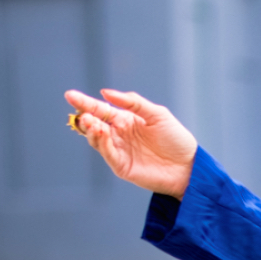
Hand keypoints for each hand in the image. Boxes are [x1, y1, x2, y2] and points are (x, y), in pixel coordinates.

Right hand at [63, 88, 196, 197]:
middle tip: (82, 112)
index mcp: (125, 120)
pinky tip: (101, 133)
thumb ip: (133, 103)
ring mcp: (119, 151)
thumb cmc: (176, 139)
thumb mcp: (157, 114)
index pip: (100, 109)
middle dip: (85, 117)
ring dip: (91, 130)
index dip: (85, 102)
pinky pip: (107, 153)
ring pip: (96, 139)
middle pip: (94, 124)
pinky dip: (101, 143)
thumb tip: (106, 92)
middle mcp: (119, 135)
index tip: (71, 95)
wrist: (189, 166)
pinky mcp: (122, 167)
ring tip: (91, 121)